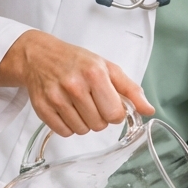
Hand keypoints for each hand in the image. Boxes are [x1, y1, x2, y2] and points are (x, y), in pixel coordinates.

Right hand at [0, 29, 153, 136]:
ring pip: (82, 130)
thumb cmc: (76, 61)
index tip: (109, 102)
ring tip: (79, 104)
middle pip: (99, 125)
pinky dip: (69, 126)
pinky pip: (64, 132)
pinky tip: (67, 110)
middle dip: (100, 117)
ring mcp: (56, 98)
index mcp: (95, 74)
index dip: (115, 112)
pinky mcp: (42, 108)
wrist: (39, 56)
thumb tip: (148, 109)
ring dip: (84, 122)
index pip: (115, 114)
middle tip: (92, 101)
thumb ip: (130, 89)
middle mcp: (75, 85)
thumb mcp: (107, 67)